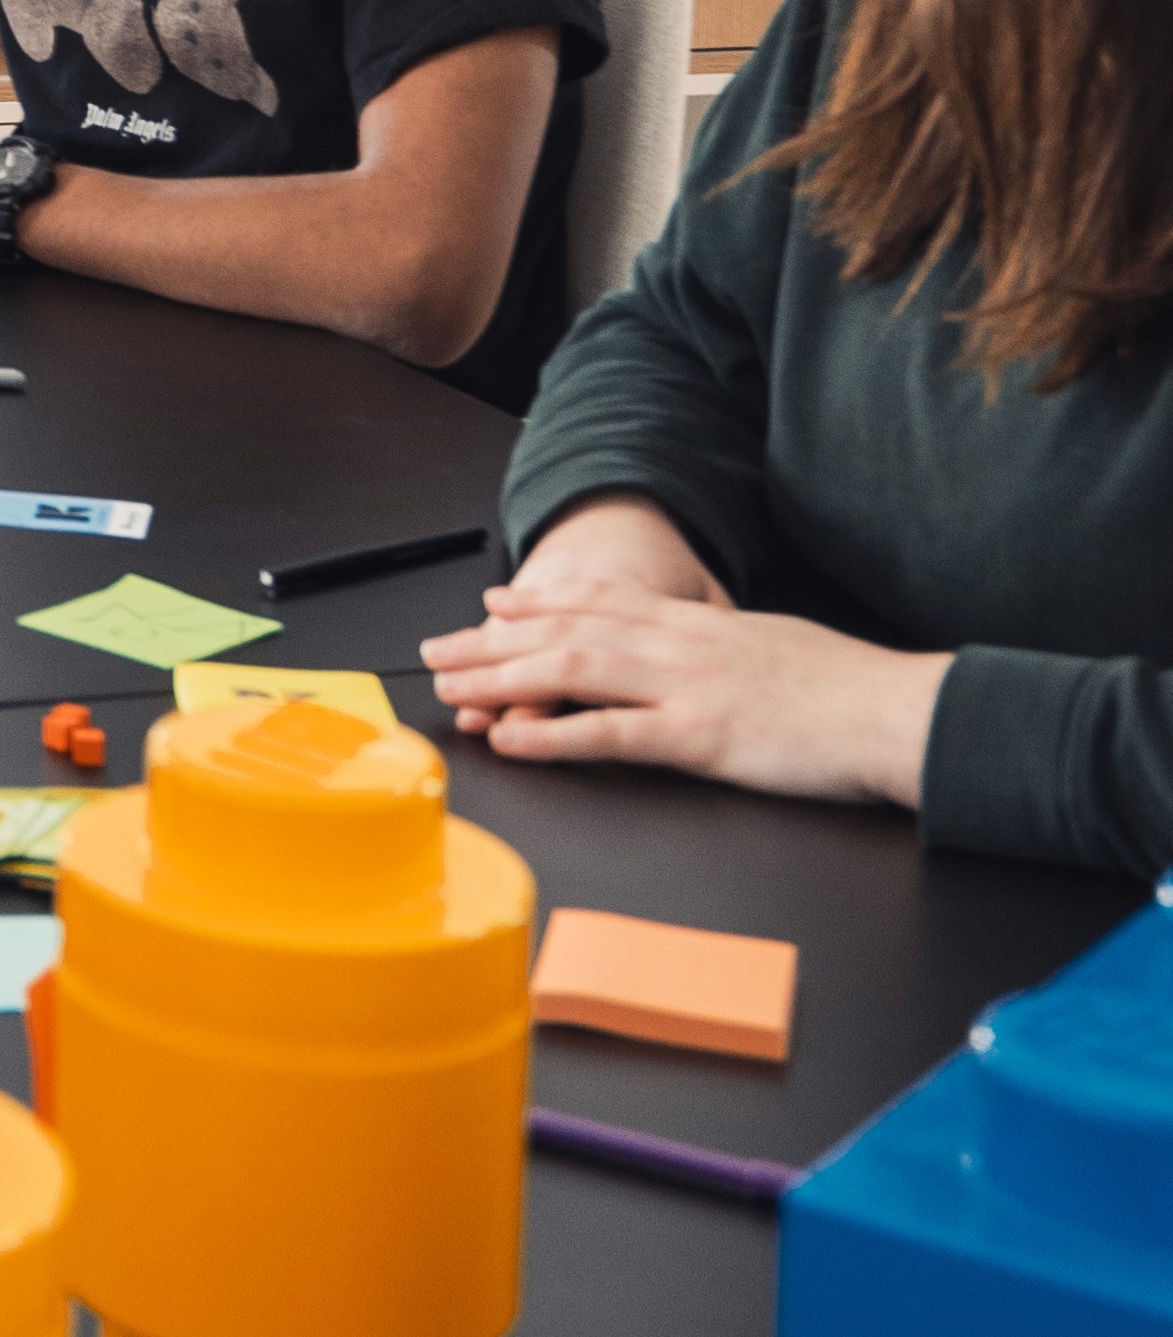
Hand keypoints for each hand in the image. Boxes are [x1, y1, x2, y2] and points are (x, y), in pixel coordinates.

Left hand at [425, 554, 946, 808]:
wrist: (899, 712)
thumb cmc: (851, 692)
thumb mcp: (777, 650)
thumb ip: (728, 651)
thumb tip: (703, 658)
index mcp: (701, 623)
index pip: (603, 600)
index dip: (541, 599)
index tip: (492, 599)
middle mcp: (681, 643)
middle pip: (566, 631)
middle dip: (494, 641)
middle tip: (436, 650)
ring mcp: (686, 687)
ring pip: (572, 671)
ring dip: (502, 679)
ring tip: (450, 688)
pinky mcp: (700, 737)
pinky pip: (611, 733)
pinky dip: (553, 734)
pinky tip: (512, 738)